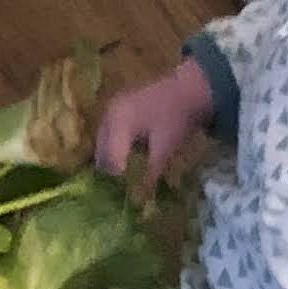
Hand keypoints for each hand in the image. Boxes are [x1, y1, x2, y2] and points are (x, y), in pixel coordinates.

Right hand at [94, 57, 212, 192]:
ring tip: (124, 176)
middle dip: (111, 173)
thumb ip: (150, 172)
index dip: (118, 181)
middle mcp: (107, 116)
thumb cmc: (176, 117)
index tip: (127, 195)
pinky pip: (105, 136)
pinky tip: (125, 159)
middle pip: (101, 154)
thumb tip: (141, 200)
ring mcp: (108, 112)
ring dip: (110, 162)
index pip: (110, 161)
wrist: (186, 88)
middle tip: (123, 189)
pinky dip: (112, 150)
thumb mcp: (166, 146)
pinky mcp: (112, 111)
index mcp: (119, 123)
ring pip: (101, 146)